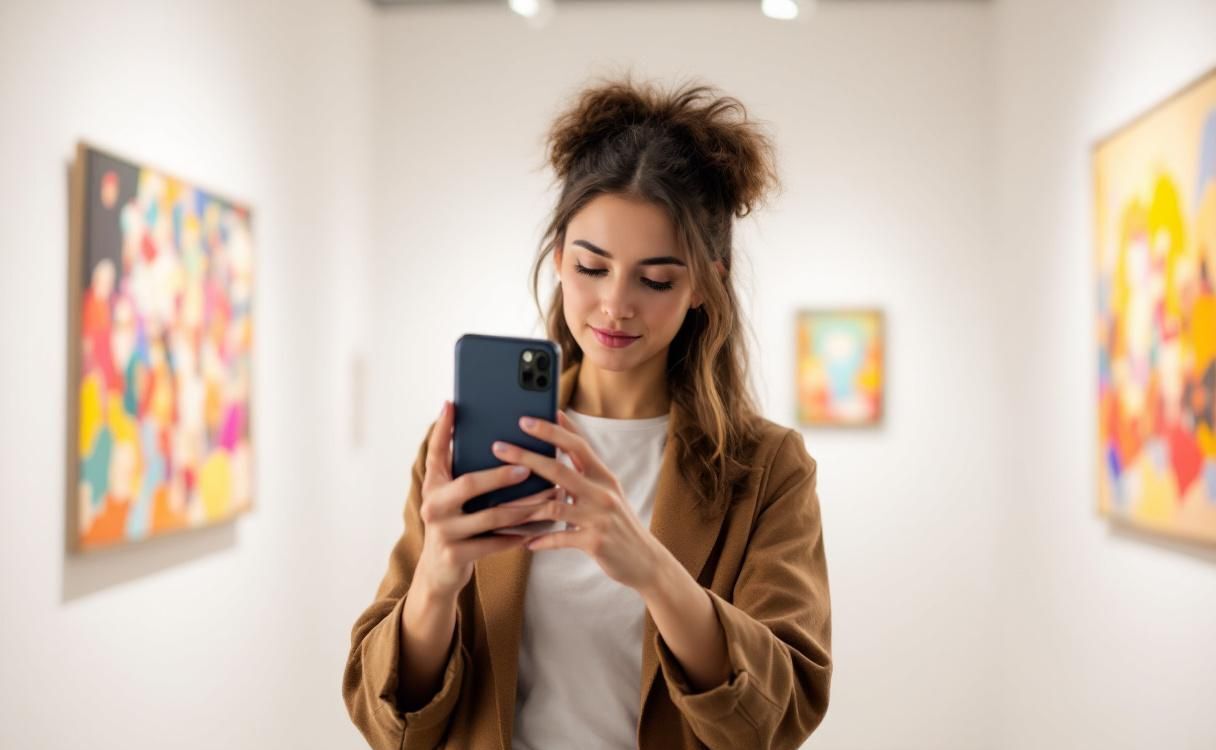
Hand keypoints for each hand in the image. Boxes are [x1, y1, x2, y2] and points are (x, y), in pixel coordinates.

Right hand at [415, 401, 557, 599]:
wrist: (438, 572)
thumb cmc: (453, 523)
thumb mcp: (449, 495)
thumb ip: (459, 467)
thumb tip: (472, 426)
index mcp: (433, 485)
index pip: (435, 451)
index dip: (442, 428)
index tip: (454, 405)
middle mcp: (432, 505)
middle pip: (469, 484)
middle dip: (501, 474)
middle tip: (527, 467)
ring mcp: (442, 531)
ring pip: (490, 516)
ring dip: (524, 507)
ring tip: (549, 497)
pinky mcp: (455, 554)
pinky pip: (495, 542)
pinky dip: (519, 534)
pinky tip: (540, 526)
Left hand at [492, 412, 664, 592]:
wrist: (645, 560)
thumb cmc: (619, 522)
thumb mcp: (607, 491)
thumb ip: (584, 468)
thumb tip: (559, 438)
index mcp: (604, 476)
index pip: (576, 445)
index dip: (552, 430)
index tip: (526, 420)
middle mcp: (602, 492)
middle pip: (559, 469)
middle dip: (526, 457)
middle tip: (499, 447)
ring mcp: (599, 517)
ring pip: (553, 505)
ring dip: (522, 505)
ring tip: (498, 506)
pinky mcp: (594, 542)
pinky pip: (559, 538)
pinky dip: (541, 540)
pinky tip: (526, 542)